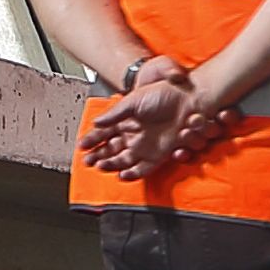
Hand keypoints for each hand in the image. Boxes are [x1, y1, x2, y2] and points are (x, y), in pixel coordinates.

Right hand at [80, 72, 212, 175]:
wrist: (187, 99)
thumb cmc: (163, 94)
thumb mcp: (133, 100)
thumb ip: (115, 114)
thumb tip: (96, 122)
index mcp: (125, 121)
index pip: (104, 134)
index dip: (92, 141)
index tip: (82, 146)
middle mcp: (134, 135)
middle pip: (111, 150)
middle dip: (98, 156)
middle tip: (87, 161)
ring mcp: (146, 146)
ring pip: (123, 160)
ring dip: (111, 165)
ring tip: (100, 167)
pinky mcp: (159, 155)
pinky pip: (143, 168)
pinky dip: (132, 173)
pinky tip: (121, 175)